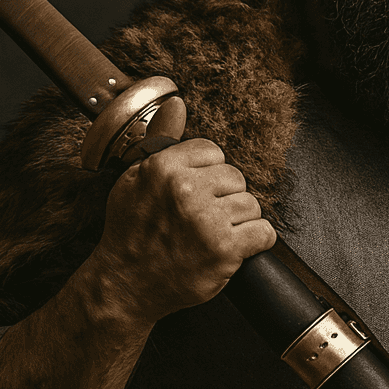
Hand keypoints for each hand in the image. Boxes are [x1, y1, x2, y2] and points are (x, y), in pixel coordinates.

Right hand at [90, 138, 276, 326]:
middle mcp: (186, 190)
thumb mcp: (133, 179)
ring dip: (238, 222)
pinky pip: (263, 233)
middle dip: (224, 198)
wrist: (125, 285)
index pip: (213, 151)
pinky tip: (235, 247)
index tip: (198, 191)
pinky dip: (256, 242)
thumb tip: (176, 103)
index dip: (208, 174)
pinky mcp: (224, 251)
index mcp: (164, 168)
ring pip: (251, 205)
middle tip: (204, 218)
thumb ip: (160, 141)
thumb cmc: (130, 234)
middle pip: (236, 178)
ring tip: (214, 234)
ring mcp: (207, 221)